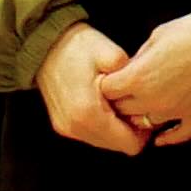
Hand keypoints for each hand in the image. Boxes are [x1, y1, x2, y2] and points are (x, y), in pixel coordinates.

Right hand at [38, 20, 149, 156]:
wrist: (45, 44)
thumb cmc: (77, 47)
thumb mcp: (111, 55)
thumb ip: (132, 78)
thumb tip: (145, 96)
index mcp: (89, 114)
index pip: (129, 144)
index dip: (144, 131)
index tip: (145, 112)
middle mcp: (75, 127)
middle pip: (118, 147)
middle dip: (130, 130)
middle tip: (134, 106)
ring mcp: (67, 128)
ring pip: (105, 142)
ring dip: (116, 128)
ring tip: (118, 103)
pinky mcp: (62, 125)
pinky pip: (91, 135)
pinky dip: (102, 125)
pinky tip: (105, 105)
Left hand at [96, 11, 190, 148]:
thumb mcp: (157, 36)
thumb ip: (140, 57)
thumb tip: (133, 67)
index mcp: (138, 78)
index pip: (108, 91)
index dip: (108, 84)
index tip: (113, 80)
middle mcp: (152, 100)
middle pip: (123, 110)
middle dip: (121, 101)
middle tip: (125, 94)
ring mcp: (175, 112)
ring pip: (146, 124)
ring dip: (142, 116)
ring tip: (142, 109)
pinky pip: (177, 136)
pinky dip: (166, 138)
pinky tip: (160, 138)